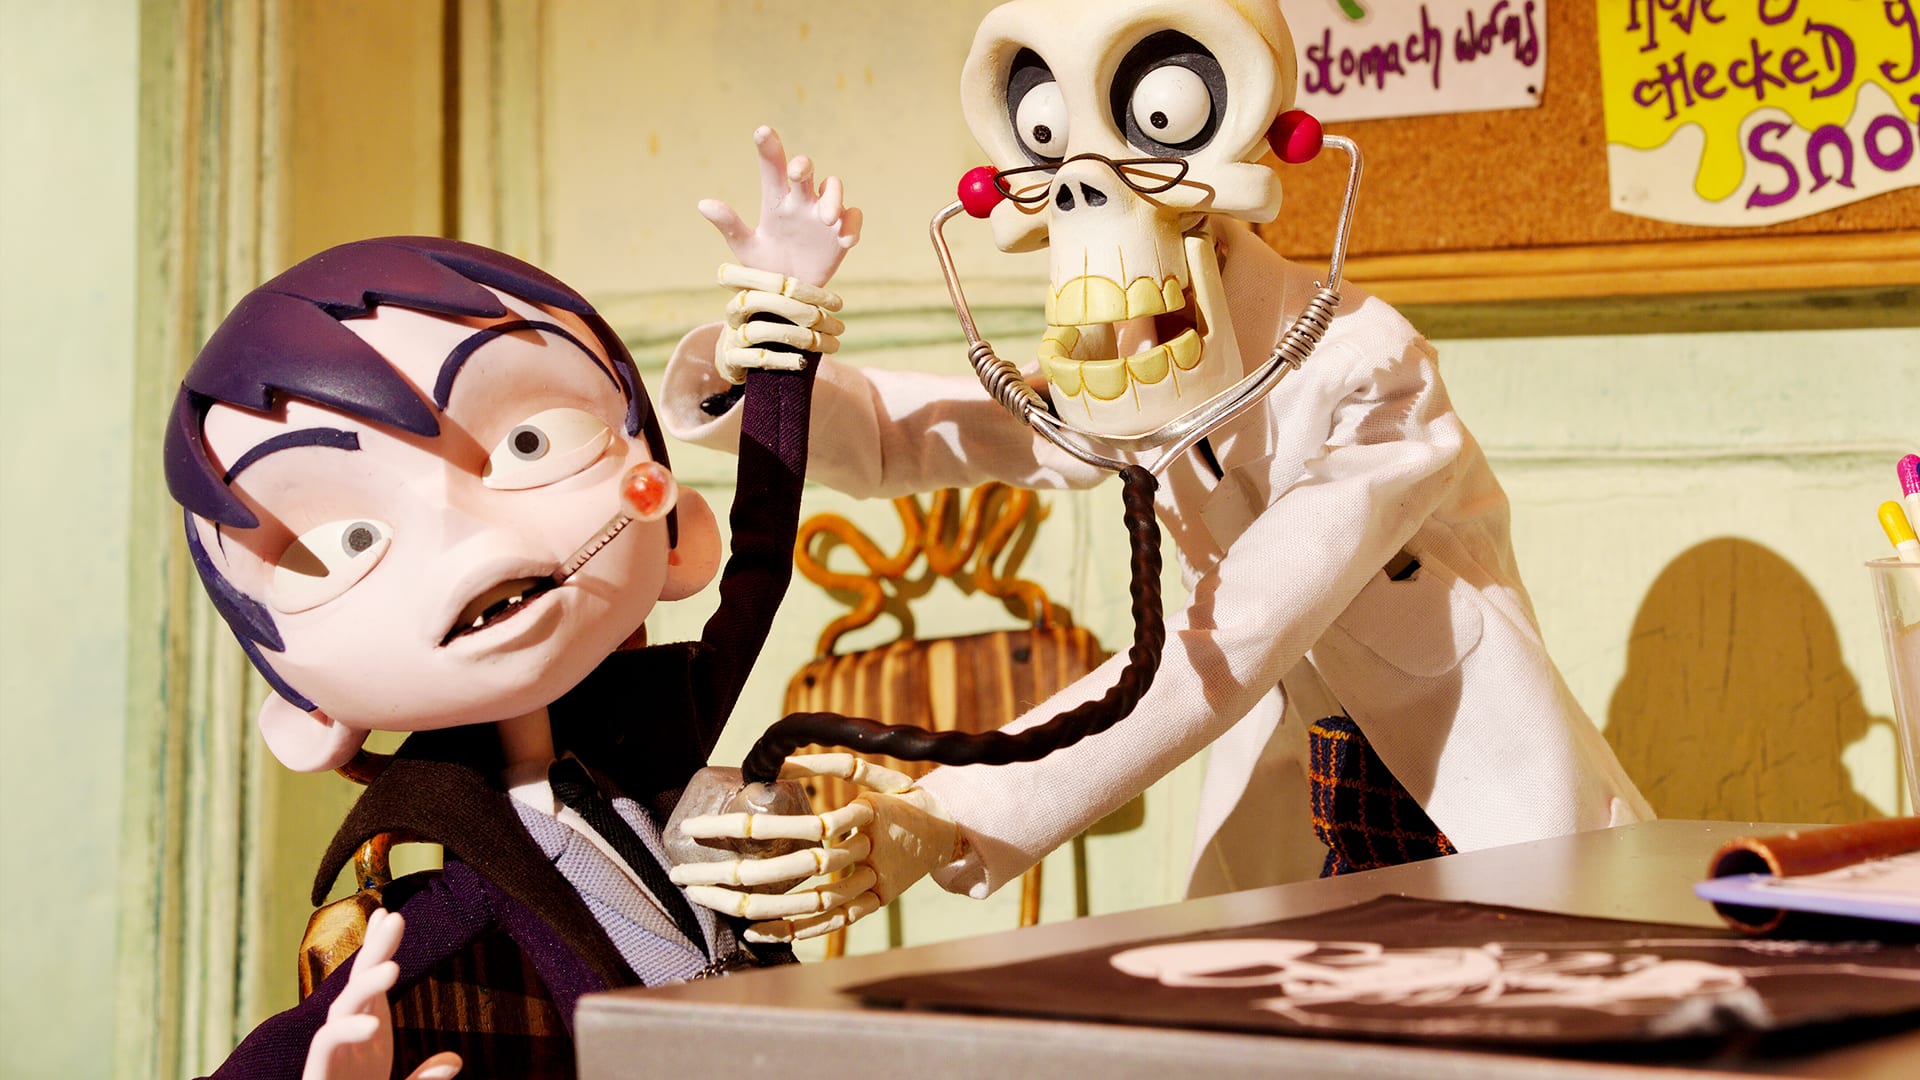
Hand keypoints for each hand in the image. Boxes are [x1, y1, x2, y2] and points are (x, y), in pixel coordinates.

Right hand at [302, 909, 461, 1079]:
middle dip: (374, 952)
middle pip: (357, 984)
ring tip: (394, 969)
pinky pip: (327, 1043)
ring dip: (366, 986)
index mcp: (366, 1035)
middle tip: (392, 919)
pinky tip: (372, 1022)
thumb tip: (454, 1060)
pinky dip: (348, 1030)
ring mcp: (330, 1053)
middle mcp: (347, 1037)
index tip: (391, 915)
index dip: (380, 950)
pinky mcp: (318, 1071)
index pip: (372, 985)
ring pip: (342, 1008)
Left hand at [668, 754, 960, 942]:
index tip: (695, 829)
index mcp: (862, 815)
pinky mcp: (872, 906)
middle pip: (787, 871)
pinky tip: (753, 930)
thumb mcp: (872, 770)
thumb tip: (776, 760)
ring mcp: (870, 885)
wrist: (951, 831)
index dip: (738, 828)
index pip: (788, 826)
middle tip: (681, 874)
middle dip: (727, 875)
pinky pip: (827, 926)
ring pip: (803, 904)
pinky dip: (789, 930)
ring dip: (748, 906)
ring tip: (706, 901)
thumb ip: (826, 761)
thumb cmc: (902, 796)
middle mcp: (865, 853)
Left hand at [701, 126, 860, 288]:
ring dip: (832, 198)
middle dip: (803, 165)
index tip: (762, 132)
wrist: (788, 297)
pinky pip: (853, 217)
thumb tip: (703, 203)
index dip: (769, 148)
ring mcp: (823, 215)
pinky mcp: (842, 232)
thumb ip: (729, 225)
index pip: (772, 167)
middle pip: (805, 170)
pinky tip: (845, 240)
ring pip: (833, 188)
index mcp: (775, 200)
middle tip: (796, 172)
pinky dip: (852, 225)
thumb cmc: (764, 267)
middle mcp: (800, 201)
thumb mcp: (745, 247)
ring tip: (826, 218)